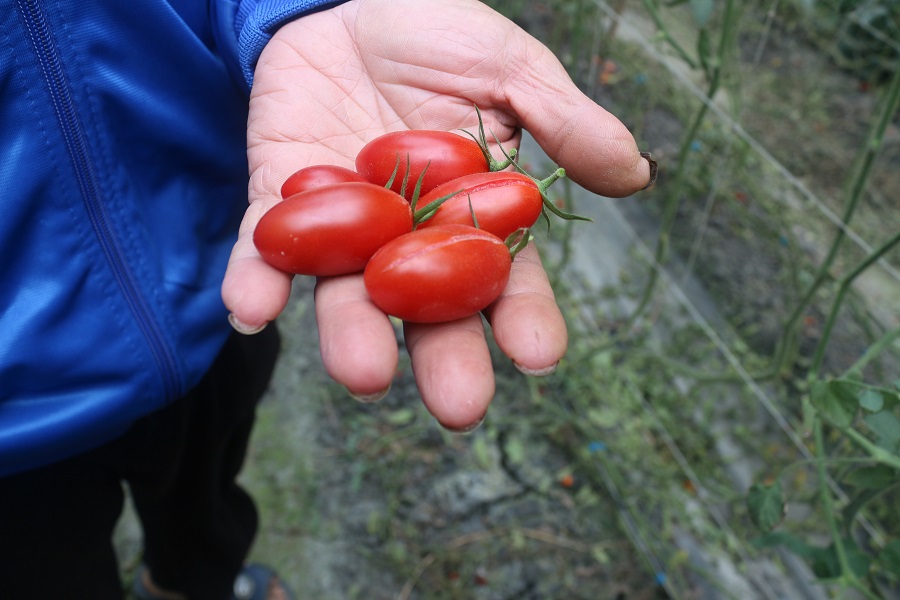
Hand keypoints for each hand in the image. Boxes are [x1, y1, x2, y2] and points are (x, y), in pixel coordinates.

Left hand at [221, 0, 650, 429]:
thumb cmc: (435, 31)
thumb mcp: (507, 68)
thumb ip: (562, 119)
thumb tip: (636, 174)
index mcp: (472, 216)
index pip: (504, 278)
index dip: (524, 316)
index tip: (539, 355)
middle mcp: (407, 239)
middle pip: (429, 311)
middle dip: (444, 358)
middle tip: (459, 406)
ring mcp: (342, 228)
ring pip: (348, 294)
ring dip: (351, 335)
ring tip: (364, 373)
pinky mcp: (275, 202)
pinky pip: (264, 248)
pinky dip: (256, 280)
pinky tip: (253, 311)